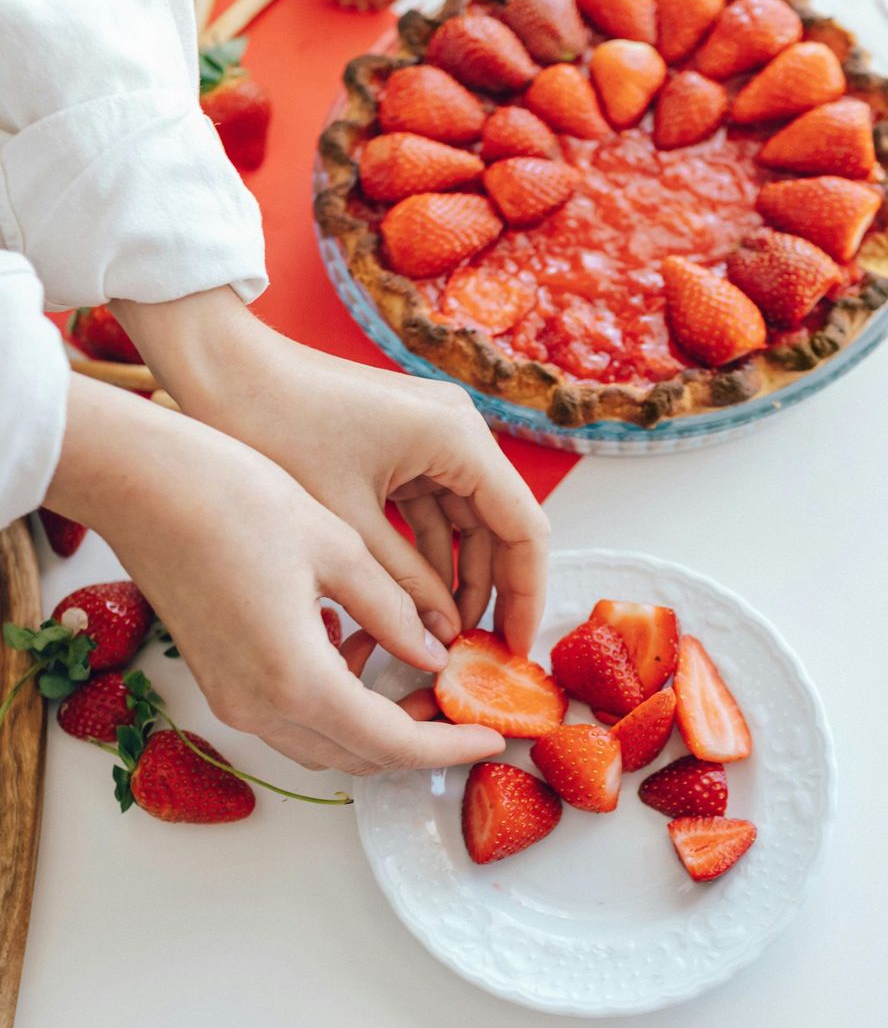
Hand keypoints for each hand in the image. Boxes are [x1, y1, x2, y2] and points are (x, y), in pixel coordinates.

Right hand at [46, 375, 505, 772]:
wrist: (141, 484)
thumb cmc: (235, 500)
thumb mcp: (337, 549)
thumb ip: (391, 611)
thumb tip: (434, 652)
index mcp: (297, 680)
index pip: (392, 744)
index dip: (449, 747)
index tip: (492, 737)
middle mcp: (259, 707)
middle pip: (358, 756)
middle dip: (418, 739)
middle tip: (465, 703)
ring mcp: (231, 698)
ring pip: (323, 743)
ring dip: (376, 725)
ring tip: (422, 674)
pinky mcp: (217, 677)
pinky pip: (289, 715)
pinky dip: (335, 702)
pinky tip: (357, 646)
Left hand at [117, 288, 550, 654]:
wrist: (222, 370)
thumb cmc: (276, 429)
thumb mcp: (346, 524)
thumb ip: (403, 587)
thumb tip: (443, 641)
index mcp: (457, 439)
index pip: (523, 528)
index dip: (525, 594)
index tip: (514, 651)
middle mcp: (458, 430)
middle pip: (500, 525)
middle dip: (492, 591)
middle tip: (482, 657)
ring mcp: (432, 434)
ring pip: (466, 520)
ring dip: (456, 576)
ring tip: (443, 640)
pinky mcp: (404, 443)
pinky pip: (433, 506)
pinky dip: (428, 552)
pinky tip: (415, 601)